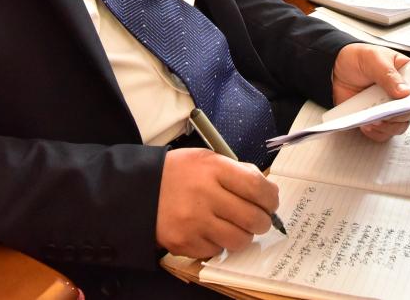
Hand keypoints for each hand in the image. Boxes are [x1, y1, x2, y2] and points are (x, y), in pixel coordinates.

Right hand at [156, 149, 278, 257]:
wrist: (139, 190)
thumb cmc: (177, 173)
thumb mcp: (205, 159)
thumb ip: (236, 171)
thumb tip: (265, 190)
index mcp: (212, 169)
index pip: (257, 187)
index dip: (271, 198)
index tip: (271, 201)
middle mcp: (204, 195)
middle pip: (253, 218)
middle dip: (262, 221)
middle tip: (258, 219)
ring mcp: (194, 222)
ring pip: (239, 240)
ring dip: (243, 235)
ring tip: (235, 226)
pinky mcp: (185, 243)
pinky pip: (217, 251)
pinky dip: (219, 244)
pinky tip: (211, 231)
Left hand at [333, 43, 409, 141]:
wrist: (334, 67)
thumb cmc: (358, 58)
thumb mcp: (374, 59)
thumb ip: (388, 75)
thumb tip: (405, 92)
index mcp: (406, 75)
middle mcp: (400, 94)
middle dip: (401, 114)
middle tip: (389, 112)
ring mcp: (388, 108)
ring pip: (399, 126)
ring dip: (388, 127)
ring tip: (374, 121)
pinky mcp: (375, 118)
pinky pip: (382, 133)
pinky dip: (376, 132)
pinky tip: (366, 125)